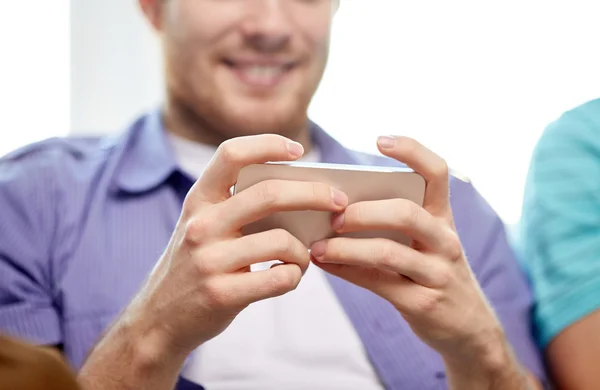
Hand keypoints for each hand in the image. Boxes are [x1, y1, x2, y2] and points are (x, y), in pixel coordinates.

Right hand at [132, 134, 348, 356]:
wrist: (159, 320)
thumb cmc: (195, 267)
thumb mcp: (203, 228)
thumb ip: (236, 208)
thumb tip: (301, 195)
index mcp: (199, 200)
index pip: (231, 154)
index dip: (267, 144)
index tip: (298, 150)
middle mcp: (201, 224)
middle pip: (270, 194)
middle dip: (315, 194)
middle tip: (338, 201)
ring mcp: (209, 260)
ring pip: (281, 241)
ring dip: (304, 250)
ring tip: (304, 256)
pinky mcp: (221, 294)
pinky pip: (279, 279)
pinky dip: (294, 276)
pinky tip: (288, 277)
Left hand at [310, 136, 510, 367]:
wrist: (469, 328)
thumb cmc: (433, 273)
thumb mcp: (427, 244)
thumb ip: (393, 225)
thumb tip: (333, 207)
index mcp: (443, 218)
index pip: (438, 173)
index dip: (412, 151)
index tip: (379, 140)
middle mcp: (445, 241)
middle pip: (405, 212)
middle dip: (363, 211)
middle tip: (334, 216)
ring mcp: (437, 273)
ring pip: (387, 251)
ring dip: (345, 247)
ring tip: (317, 247)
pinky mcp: (423, 303)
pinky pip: (377, 282)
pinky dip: (345, 271)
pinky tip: (323, 264)